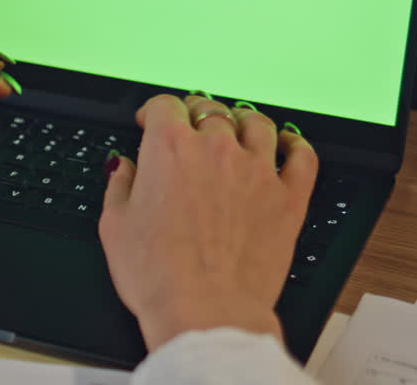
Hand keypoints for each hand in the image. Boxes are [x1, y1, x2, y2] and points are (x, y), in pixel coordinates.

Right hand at [98, 94, 317, 350]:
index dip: (155, 110)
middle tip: (191, 124)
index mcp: (170, 149)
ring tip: (238, 125)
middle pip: (210, 110)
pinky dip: (296, 144)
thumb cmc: (158, 275)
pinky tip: (289, 144)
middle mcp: (216, 149)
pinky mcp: (287, 198)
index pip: (165, 105)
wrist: (204, 311)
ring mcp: (256, 171)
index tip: (151, 121)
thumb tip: (122, 167)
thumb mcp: (114, 226)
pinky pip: (302, 156)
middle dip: (196, 113)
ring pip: (257, 124)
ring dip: (243, 120)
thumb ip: (119, 185)